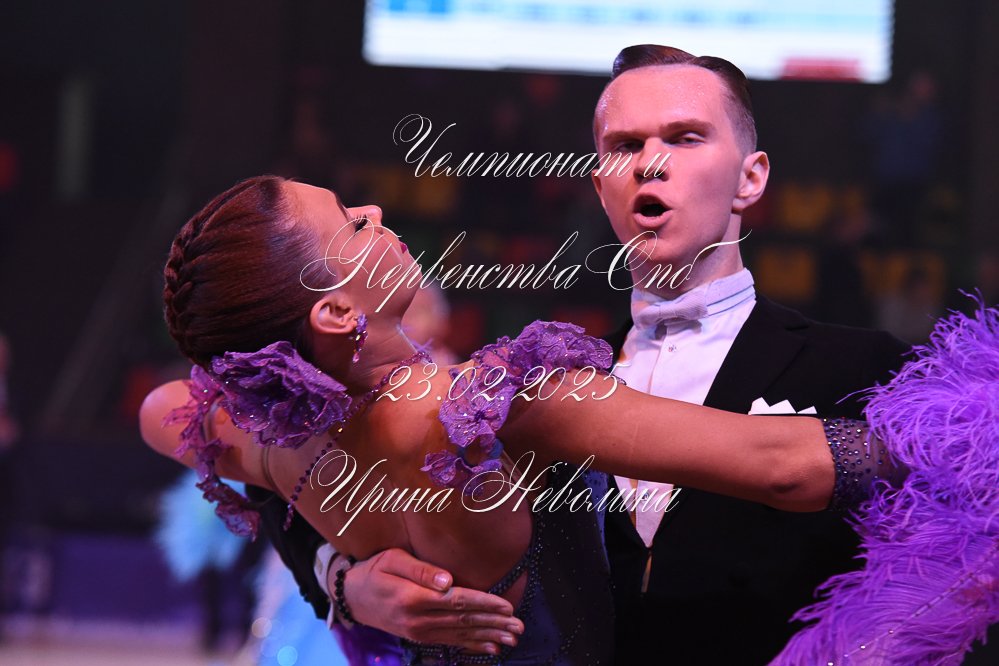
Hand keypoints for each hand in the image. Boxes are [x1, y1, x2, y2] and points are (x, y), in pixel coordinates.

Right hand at [341, 548, 523, 654]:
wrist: (352, 596)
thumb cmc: (375, 570)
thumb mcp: (393, 560)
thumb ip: (421, 570)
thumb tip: (448, 580)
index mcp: (413, 598)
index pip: (457, 601)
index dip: (484, 604)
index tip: (507, 606)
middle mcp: (418, 620)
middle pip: (464, 621)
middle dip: (494, 624)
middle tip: (519, 627)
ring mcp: (419, 632)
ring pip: (460, 634)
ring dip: (488, 636)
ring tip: (512, 638)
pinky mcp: (419, 636)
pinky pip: (450, 642)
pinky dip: (472, 645)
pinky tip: (490, 649)